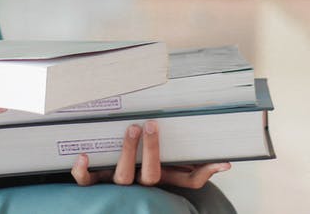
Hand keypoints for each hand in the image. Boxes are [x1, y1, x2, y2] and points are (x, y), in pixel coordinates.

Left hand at [70, 120, 231, 188]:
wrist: (112, 184)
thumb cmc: (148, 168)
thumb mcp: (173, 169)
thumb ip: (198, 167)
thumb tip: (227, 163)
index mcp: (162, 180)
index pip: (186, 180)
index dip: (204, 172)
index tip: (220, 160)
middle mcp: (140, 184)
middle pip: (149, 175)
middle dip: (151, 150)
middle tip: (150, 125)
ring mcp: (117, 184)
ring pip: (121, 176)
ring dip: (127, 153)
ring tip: (130, 129)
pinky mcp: (96, 181)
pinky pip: (86, 182)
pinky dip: (82, 171)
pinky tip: (83, 154)